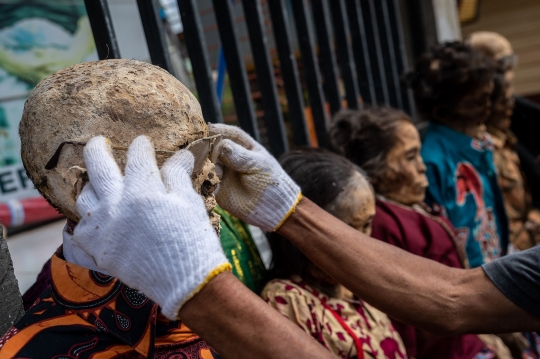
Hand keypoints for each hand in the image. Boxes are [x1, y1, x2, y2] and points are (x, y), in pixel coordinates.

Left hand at [66, 136, 230, 319]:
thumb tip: (181, 154)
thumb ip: (178, 175)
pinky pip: (80, 229)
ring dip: (90, 184)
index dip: (141, 146)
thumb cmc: (192, 239)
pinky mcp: (98, 250)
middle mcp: (116, 205)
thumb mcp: (190, 202)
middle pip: (97, 166)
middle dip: (97, 148)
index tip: (143, 143)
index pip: (137, 157)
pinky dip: (85, 220)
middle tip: (99, 142)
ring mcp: (103, 229)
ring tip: (98, 182)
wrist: (185, 281)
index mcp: (142, 191)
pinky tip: (94, 216)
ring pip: (84, 196)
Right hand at [209, 123, 301, 231]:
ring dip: (202, 163)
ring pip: (207, 163)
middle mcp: (230, 157)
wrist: (273, 209)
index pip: (229, 134)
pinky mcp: (216, 187)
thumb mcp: (257, 165)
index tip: (207, 129)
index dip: (218, 130)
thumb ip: (239, 156)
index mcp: (244, 146)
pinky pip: (205, 181)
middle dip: (206, 147)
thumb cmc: (270, 182)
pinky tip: (199, 178)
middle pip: (214, 147)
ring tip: (200, 165)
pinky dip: (200, 179)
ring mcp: (223, 172)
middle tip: (199, 148)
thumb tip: (221, 145)